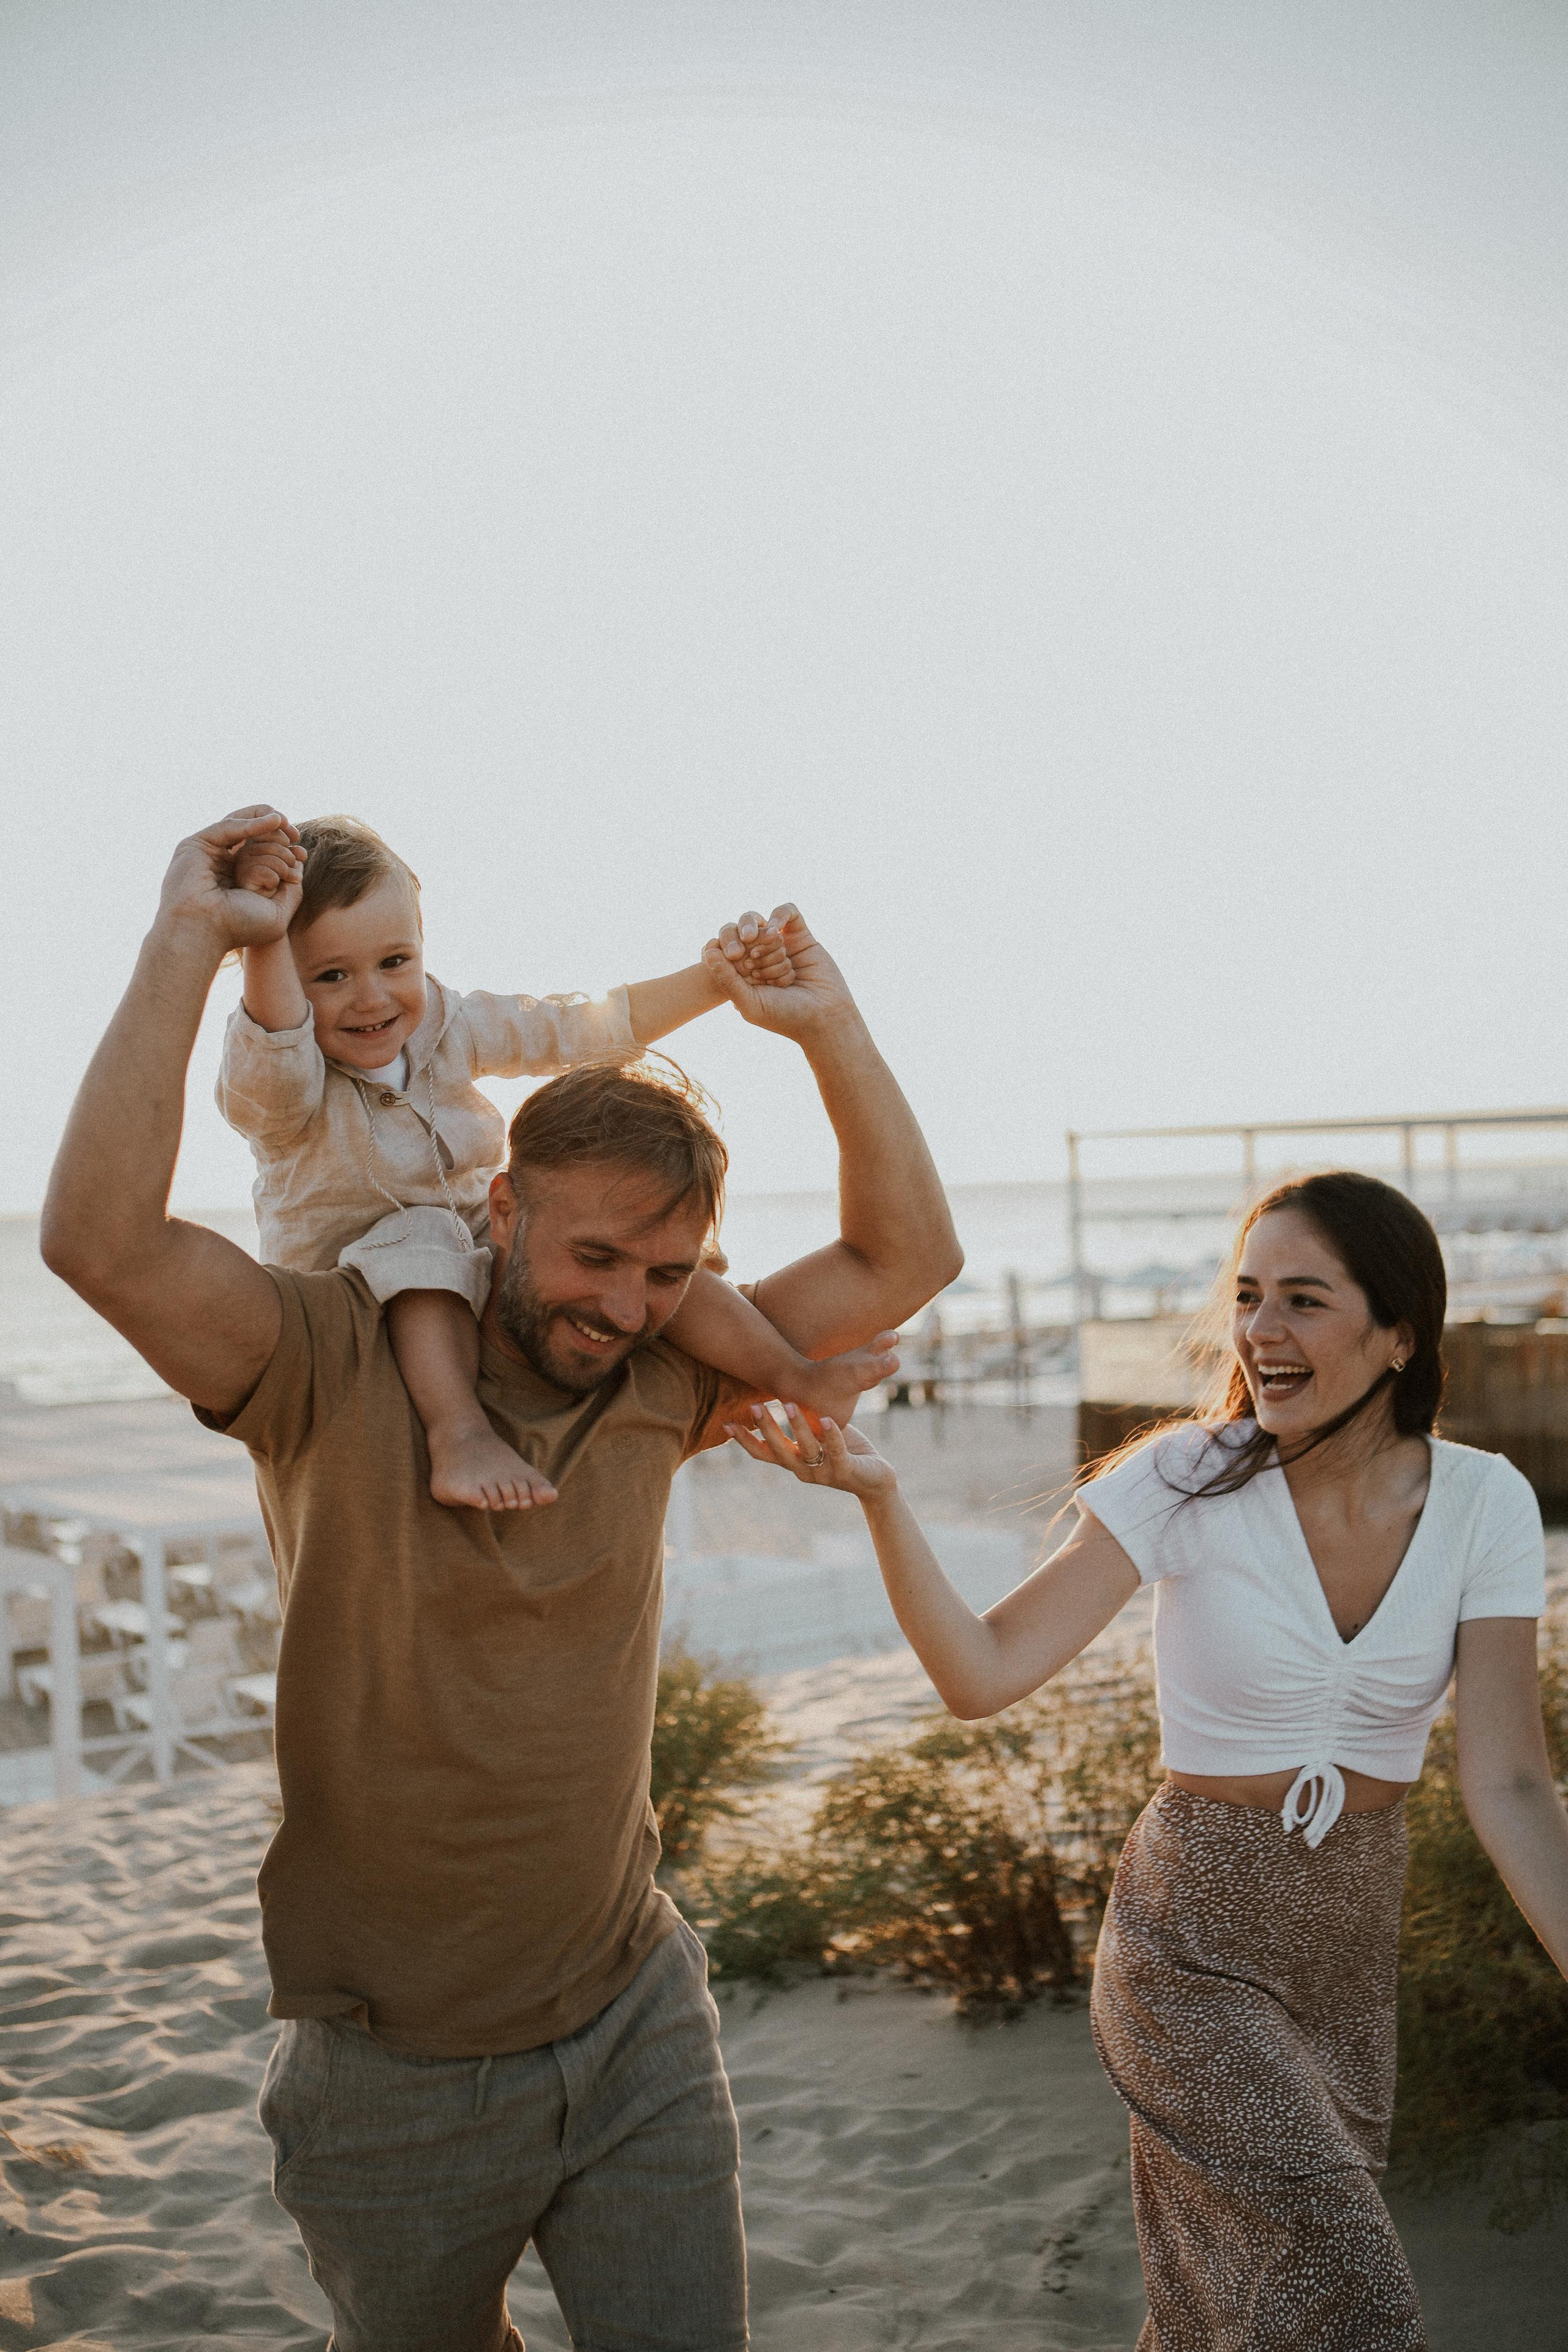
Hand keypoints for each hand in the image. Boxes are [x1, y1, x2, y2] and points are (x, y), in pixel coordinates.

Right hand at [156, 808, 305, 956]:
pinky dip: (253, 822)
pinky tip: (275, 821)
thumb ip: (292, 891)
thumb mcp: (278, 913)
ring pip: (244, 830)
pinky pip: (230, 826)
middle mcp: (223, 864)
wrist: (205, 931)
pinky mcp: (197, 844)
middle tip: (296, 843)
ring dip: (270, 830)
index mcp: (237, 879)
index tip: (302, 854)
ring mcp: (209, 853)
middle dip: (280, 837)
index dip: (284, 847)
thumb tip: (299, 863)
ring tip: (289, 833)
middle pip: (254, 838)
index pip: (262, 852)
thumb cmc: (238, 927)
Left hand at [702, 906, 857, 1041]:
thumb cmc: (785, 1017)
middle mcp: (761, 957)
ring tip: (778, 964)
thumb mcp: (748, 1002)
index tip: (736, 962)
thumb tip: (708, 951)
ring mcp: (781, 946)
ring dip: (768, 944)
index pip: (724, 949)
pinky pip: (787, 912)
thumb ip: (726, 978)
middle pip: (742, 935)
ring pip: (763, 926)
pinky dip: (779, 915)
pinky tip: (776, 929)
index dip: (727, 950)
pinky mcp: (802, 937)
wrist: (825, 1018)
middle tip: (754, 964)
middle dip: (749, 950)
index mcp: (743, 974)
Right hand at [722, 1401, 897, 1498]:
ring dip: (797, 1426)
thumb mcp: (818, 1435)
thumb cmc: (845, 1451)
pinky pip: (837, 1452)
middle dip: (766, 1428)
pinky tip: (827, 1419)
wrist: (877, 1480)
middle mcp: (804, 1470)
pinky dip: (831, 1435)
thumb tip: (782, 1391)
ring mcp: (824, 1473)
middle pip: (779, 1451)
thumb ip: (801, 1421)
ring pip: (806, 1449)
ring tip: (788, 1403)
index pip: (763, 1453)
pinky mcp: (846, 1471)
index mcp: (794, 1461)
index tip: (726, 1424)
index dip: (744, 1440)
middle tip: (755, 1406)